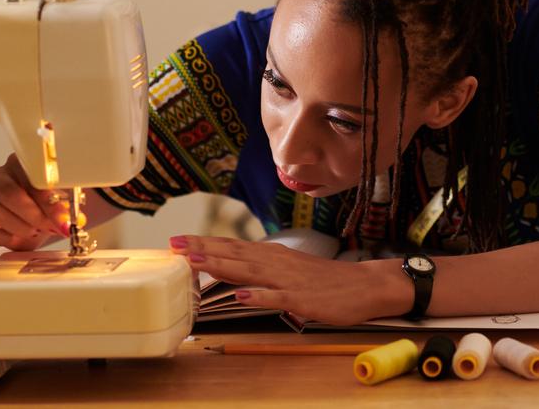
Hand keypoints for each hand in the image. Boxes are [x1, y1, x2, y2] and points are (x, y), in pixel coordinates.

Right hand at [0, 154, 66, 250]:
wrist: (28, 217)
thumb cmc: (43, 204)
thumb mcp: (59, 201)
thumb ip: (66, 208)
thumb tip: (73, 221)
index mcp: (20, 162)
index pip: (31, 176)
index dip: (48, 201)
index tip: (62, 219)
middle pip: (9, 193)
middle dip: (32, 216)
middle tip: (48, 228)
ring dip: (19, 227)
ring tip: (35, 232)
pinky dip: (1, 238)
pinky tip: (16, 239)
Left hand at [170, 235, 412, 325]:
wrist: (364, 285)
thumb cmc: (325, 280)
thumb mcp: (289, 269)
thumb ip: (262, 268)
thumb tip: (234, 269)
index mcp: (272, 256)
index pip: (232, 246)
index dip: (203, 243)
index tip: (176, 240)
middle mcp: (276, 263)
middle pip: (234, 254)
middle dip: (203, 249)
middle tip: (174, 245)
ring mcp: (288, 280)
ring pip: (249, 271)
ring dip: (221, 266)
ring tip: (196, 261)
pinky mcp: (302, 299)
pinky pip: (277, 298)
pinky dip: (258, 296)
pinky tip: (241, 295)